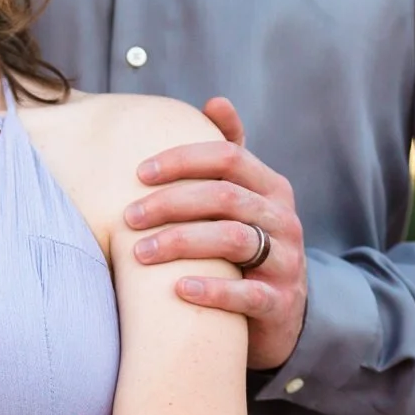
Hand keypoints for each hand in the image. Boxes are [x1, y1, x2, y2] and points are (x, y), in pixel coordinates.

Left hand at [127, 97, 308, 371]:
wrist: (280, 313)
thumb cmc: (247, 247)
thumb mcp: (246, 200)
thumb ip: (231, 156)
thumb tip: (216, 101)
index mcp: (271, 188)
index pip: (229, 158)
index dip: (183, 161)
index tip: (139, 173)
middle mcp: (283, 219)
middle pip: (225, 197)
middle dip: (171, 203)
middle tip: (128, 217)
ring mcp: (286, 261)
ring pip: (234, 240)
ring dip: (181, 243)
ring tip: (140, 253)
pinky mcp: (279, 302)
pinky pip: (247, 294)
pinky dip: (212, 290)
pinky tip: (178, 290)